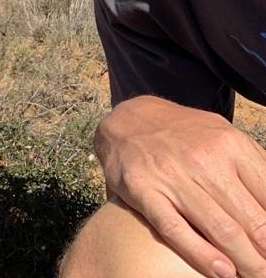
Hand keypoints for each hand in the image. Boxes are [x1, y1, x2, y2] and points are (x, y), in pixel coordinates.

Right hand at [96, 95, 265, 277]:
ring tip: (255, 277)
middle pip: (252, 221)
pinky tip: (221, 271)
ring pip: (221, 230)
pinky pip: (176, 229)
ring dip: (246, 262)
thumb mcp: (223, 135)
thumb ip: (254, 166)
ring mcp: (172, 175)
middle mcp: (204, 159)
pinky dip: (201, 255)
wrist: (127, 118)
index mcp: (231, 145)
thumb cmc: (183, 134)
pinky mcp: (143, 190)